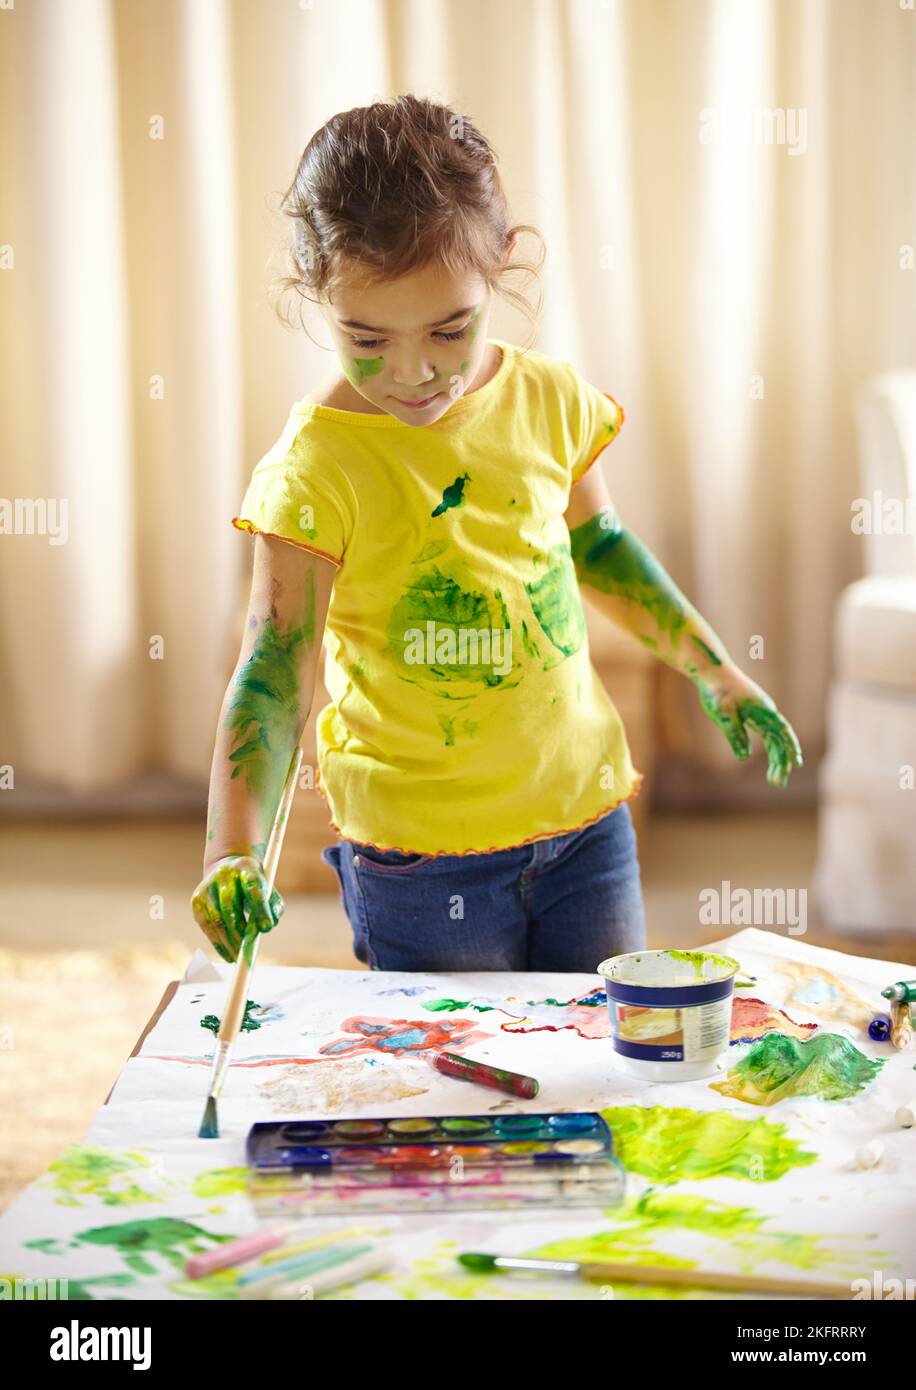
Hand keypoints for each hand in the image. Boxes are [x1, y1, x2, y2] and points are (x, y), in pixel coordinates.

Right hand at [190, 855, 283, 962]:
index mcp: (246, 868)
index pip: (253, 887)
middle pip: (231, 906)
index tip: (266, 928)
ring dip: (229, 942)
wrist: (228, 867)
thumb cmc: (254, 885)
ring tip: (239, 957)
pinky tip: (228, 955)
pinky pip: (206, 926)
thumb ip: (273, 906)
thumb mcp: (268, 889)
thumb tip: (267, 926)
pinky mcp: (197, 899)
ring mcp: (207, 887)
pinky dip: (218, 944)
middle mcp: (224, 875)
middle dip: (240, 932)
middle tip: (249, 951)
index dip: (260, 908)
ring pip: (216, 919)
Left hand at [694, 665, 802, 787]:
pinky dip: (772, 749)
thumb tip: (744, 757)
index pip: (782, 732)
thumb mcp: (724, 714)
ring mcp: (762, 713)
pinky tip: (772, 763)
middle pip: (780, 740)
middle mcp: (767, 712)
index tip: (796, 763)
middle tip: (777, 784)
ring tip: (774, 780)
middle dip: (781, 762)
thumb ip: (735, 734)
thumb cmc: (717, 691)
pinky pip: (768, 735)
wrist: (712, 670)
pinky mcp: (754, 714)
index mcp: (763, 711)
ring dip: (777, 759)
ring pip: (775, 739)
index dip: (791, 748)